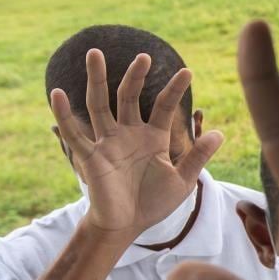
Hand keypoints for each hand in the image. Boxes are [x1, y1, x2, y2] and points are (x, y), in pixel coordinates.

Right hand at [50, 50, 222, 242]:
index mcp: (153, 137)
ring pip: (100, 104)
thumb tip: (220, 133)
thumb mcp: (182, 180)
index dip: (174, 89)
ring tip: (95, 53)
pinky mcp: (90, 156)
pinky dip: (64, 114)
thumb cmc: (154, 203)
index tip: (188, 71)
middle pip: (129, 96)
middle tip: (144, 55)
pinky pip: (75, 133)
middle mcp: (129, 133)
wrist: (128, 226)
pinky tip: (58, 93)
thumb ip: (198, 156)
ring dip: (97, 79)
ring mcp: (108, 142)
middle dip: (135, 76)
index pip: (164, 106)